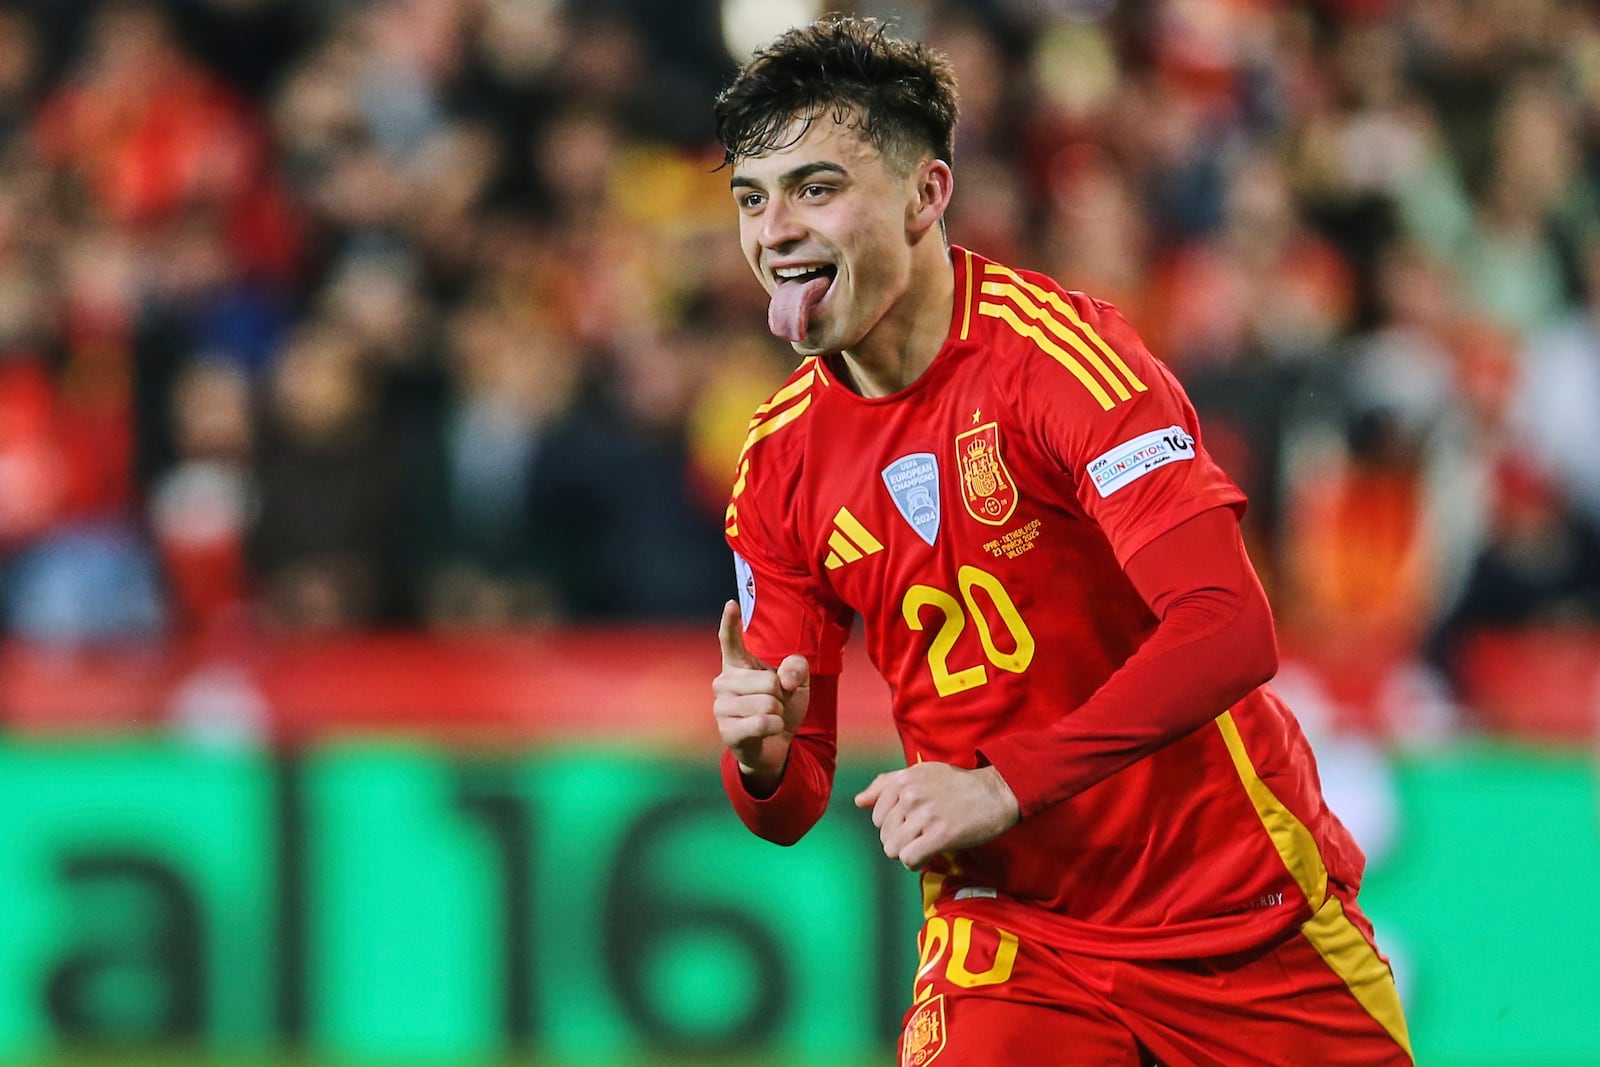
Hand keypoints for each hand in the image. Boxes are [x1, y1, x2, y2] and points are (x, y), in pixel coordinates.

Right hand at [712, 600, 810, 785]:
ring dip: (779, 712)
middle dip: (781, 694)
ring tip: (771, 717)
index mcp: (737, 665)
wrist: (777, 743)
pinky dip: (776, 726)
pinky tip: (770, 729)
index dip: (730, 622)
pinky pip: (763, 723)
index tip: (731, 603)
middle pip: (768, 681)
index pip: (730, 640)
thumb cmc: (782, 705)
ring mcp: (721, 708)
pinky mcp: (727, 732)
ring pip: (767, 703)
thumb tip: (784, 679)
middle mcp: (723, 683)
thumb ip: (797, 666)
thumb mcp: (798, 681)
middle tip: (775, 703)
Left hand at [854, 763, 1019, 869]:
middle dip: (900, 839)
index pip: (876, 816)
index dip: (893, 824)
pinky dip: (916, 862)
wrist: (997, 793)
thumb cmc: (959, 784)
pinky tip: (929, 854)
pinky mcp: (941, 835)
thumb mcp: (921, 773)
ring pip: (893, 849)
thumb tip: (859, 801)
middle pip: (884, 834)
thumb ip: (886, 785)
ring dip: (908, 852)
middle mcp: (911, 795)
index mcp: (904, 780)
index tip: (912, 822)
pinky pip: (909, 859)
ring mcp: (926, 815)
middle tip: (923, 834)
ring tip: (925, 844)